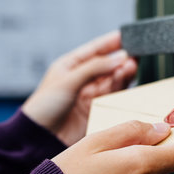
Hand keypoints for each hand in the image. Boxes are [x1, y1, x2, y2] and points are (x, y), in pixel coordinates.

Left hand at [22, 31, 137, 145]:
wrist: (40, 137)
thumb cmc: (44, 107)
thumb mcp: (68, 81)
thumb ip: (94, 68)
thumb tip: (120, 57)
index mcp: (70, 66)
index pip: (94, 49)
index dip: (110, 42)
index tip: (127, 36)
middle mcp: (82, 79)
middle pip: (107, 65)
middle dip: (120, 60)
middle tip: (134, 56)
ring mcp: (90, 95)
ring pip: (112, 80)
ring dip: (122, 73)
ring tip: (131, 68)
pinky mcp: (96, 110)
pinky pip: (113, 96)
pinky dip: (121, 88)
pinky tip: (127, 82)